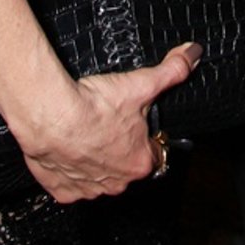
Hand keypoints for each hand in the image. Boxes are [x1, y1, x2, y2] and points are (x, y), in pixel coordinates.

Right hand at [19, 41, 201, 203]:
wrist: (51, 117)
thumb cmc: (94, 106)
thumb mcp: (142, 83)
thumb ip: (172, 70)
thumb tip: (192, 54)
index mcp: (140, 162)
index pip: (153, 152)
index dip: (146, 135)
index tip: (135, 121)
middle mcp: (116, 183)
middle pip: (124, 165)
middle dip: (119, 146)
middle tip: (108, 122)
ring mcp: (88, 189)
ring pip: (97, 175)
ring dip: (94, 158)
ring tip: (86, 131)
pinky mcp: (61, 190)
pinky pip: (69, 182)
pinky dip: (68, 167)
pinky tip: (66, 147)